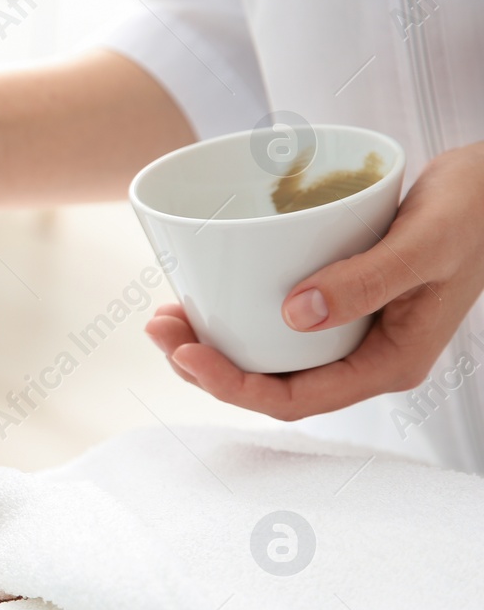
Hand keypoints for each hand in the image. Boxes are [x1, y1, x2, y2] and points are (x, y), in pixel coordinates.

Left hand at [144, 142, 483, 419]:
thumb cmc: (479, 210)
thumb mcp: (426, 242)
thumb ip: (368, 280)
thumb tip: (296, 314)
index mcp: (388, 363)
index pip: (297, 400)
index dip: (233, 386)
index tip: (186, 352)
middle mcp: (364, 354)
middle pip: (271, 382)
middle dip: (207, 364)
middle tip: (157, 326)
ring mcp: (351, 328)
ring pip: (268, 353)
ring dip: (213, 340)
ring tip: (165, 312)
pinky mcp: (339, 297)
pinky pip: (277, 318)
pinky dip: (236, 309)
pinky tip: (204, 290)